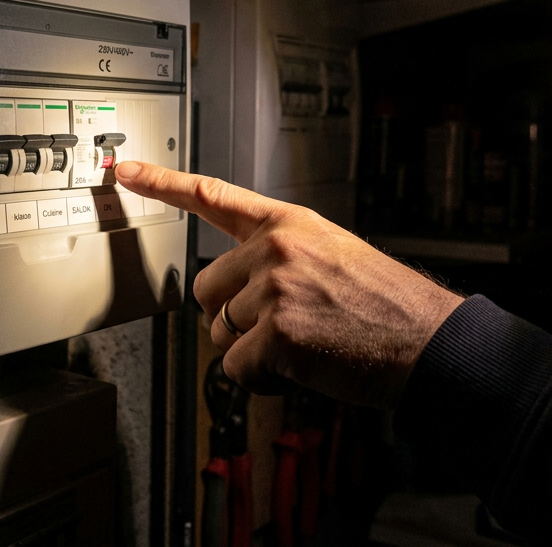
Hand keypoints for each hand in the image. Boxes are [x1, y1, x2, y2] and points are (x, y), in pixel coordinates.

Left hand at [115, 160, 463, 407]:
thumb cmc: (385, 305)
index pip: (214, 197)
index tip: (125, 171)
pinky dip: (260, 379)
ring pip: (220, 331)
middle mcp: (276, 249)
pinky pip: (236, 367)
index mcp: (289, 224)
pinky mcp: (276, 334)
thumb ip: (282, 257)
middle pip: (207, 288)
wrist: (426, 341)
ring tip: (302, 345)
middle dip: (232, 317)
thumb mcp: (334, 253)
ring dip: (250, 350)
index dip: (163, 183)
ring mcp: (275, 289)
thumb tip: (237, 287)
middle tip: (280, 328)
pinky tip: (300, 366)